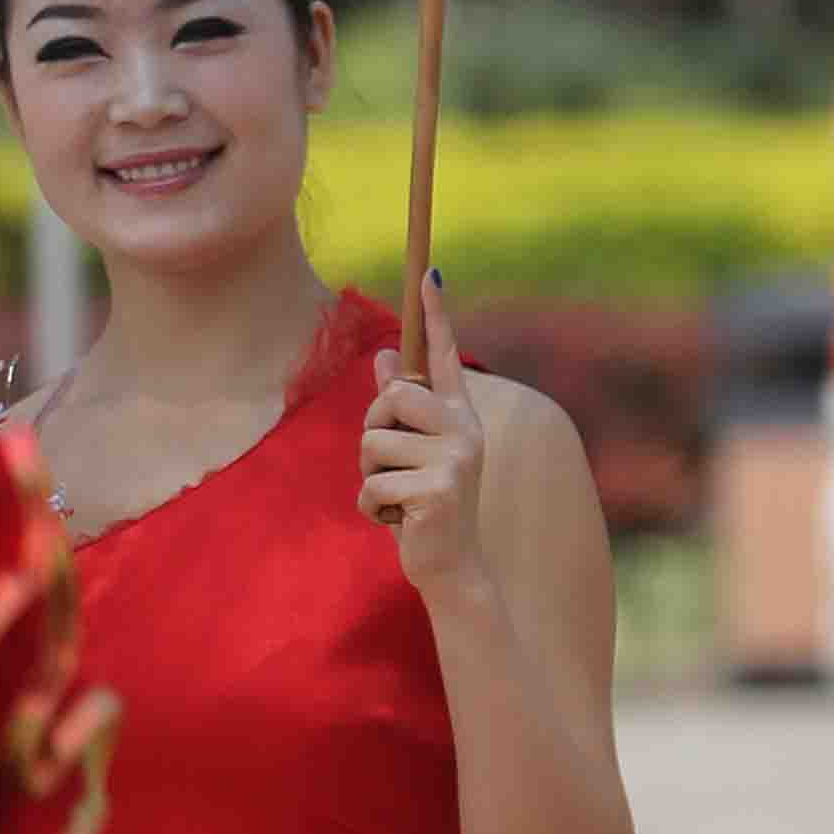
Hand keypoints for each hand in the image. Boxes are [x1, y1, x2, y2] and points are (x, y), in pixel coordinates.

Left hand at [359, 280, 490, 590]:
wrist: (450, 561)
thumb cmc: (424, 499)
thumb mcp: (411, 448)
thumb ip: (399, 405)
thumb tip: (380, 355)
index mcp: (458, 414)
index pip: (442, 355)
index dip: (435, 314)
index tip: (428, 272)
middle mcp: (464, 429)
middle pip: (391, 398)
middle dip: (373, 431)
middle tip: (393, 464)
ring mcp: (455, 459)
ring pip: (373, 443)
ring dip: (369, 476)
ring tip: (397, 495)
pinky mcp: (438, 490)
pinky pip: (373, 484)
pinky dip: (372, 508)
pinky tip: (397, 519)